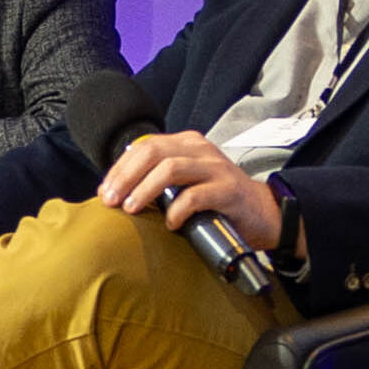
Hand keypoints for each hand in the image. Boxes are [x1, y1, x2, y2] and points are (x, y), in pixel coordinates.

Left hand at [94, 129, 278, 252]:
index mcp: (187, 144)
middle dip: (126, 176)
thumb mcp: (187, 182)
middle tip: (112, 201)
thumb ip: (160, 180)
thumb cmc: (218, 201)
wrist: (263, 213)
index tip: (106, 192)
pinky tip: (170, 224)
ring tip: (132, 209)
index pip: (144, 147)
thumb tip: (119, 193)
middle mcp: (200, 150)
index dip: (120, 169)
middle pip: (153, 152)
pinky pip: (196, 196)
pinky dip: (177, 211)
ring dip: (145, 190)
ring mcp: (216, 168)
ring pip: (170, 169)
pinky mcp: (228, 190)